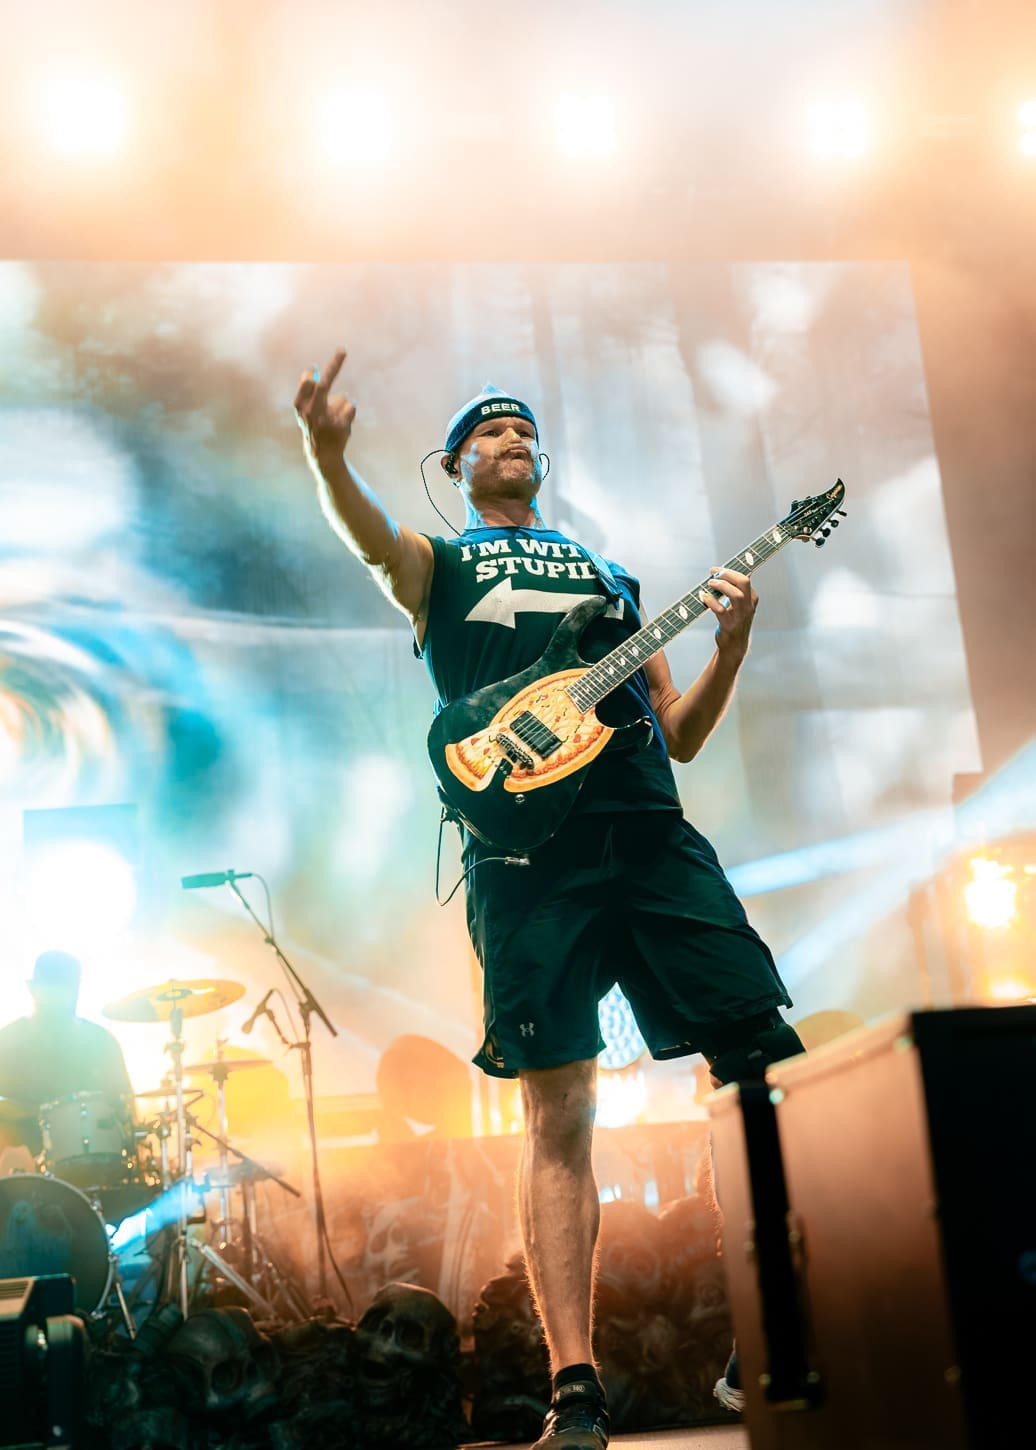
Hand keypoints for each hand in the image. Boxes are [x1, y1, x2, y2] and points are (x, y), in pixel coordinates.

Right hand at [293, 348, 355, 473]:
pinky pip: (352, 406)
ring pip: (343, 397)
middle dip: (335, 365)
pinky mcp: (341, 425)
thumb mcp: (304, 409)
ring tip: (335, 419)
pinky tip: (343, 423)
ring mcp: (327, 419)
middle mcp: (312, 412)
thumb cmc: (313, 426)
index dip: (313, 374)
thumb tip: (311, 368)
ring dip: (343, 404)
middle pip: (324, 384)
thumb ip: (307, 389)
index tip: (316, 366)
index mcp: (300, 406)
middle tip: (343, 349)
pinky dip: (350, 411)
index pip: (308, 382)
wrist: (322, 454)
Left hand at [701, 567, 757, 654]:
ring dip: (721, 586)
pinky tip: (704, 597)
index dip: (730, 571)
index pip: (744, 578)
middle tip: (713, 574)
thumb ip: (733, 591)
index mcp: (752, 598)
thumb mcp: (739, 605)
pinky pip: (720, 610)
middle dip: (727, 574)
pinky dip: (711, 601)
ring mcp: (740, 616)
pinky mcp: (729, 625)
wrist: (734, 646)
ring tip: (710, 584)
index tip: (717, 570)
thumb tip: (721, 574)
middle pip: (743, 582)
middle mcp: (749, 606)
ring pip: (735, 595)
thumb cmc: (734, 622)